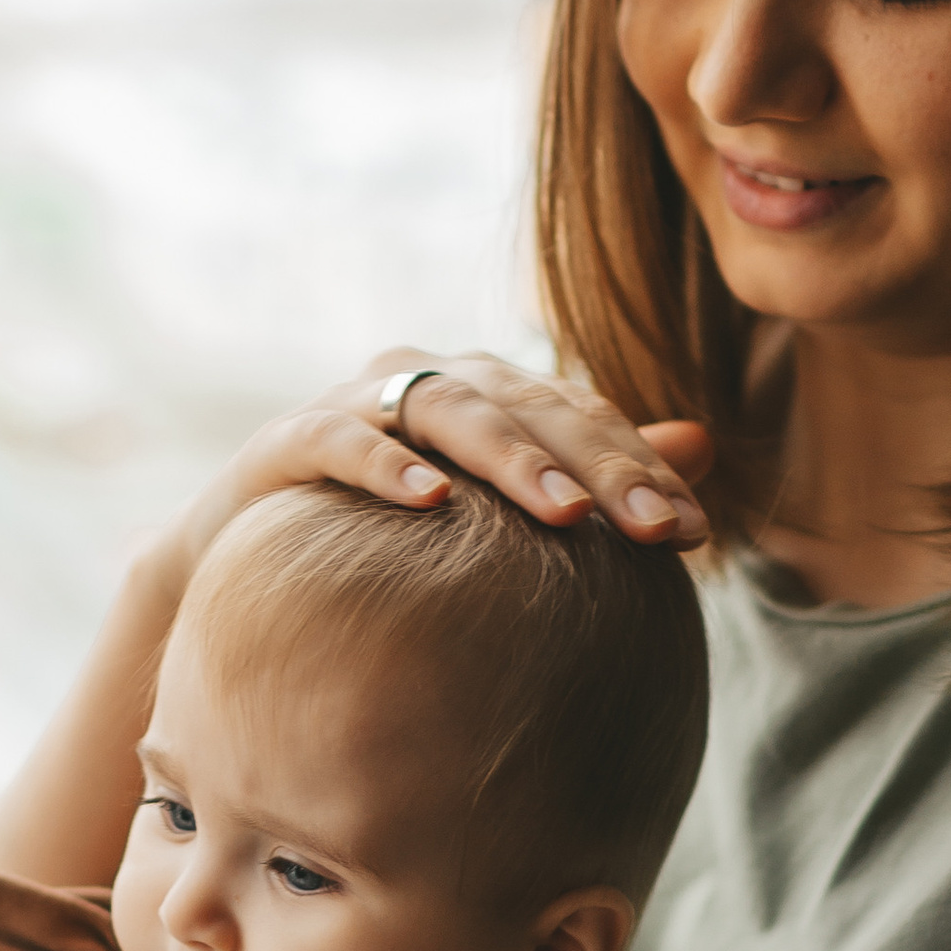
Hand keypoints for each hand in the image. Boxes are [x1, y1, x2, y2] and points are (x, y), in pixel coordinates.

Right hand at [152, 350, 712, 596]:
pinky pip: (340, 439)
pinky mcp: (288, 441)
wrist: (246, 570)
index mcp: (489, 395)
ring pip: (450, 411)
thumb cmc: (385, 542)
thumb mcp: (492, 513)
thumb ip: (590, 470)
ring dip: (511, 461)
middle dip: (601, 467)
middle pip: (532, 407)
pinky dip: (386, 465)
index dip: (640, 468)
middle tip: (656, 530)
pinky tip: (432, 501)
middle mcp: (429, 379)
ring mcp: (357, 402)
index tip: (696, 534)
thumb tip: (704, 443)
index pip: (582, 418)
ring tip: (566, 517)